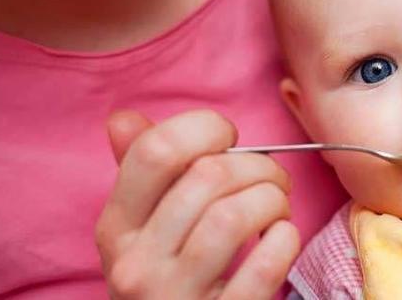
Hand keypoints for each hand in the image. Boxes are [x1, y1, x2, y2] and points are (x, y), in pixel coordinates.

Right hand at [95, 110, 299, 298]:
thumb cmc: (166, 277)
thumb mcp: (139, 230)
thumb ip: (138, 173)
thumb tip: (124, 119)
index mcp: (115, 228)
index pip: (155, 151)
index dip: (205, 128)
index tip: (228, 139)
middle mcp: (136, 263)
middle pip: (208, 176)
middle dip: (258, 164)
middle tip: (271, 177)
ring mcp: (177, 296)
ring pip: (236, 215)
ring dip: (273, 198)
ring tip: (276, 207)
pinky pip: (266, 263)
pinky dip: (286, 239)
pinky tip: (281, 239)